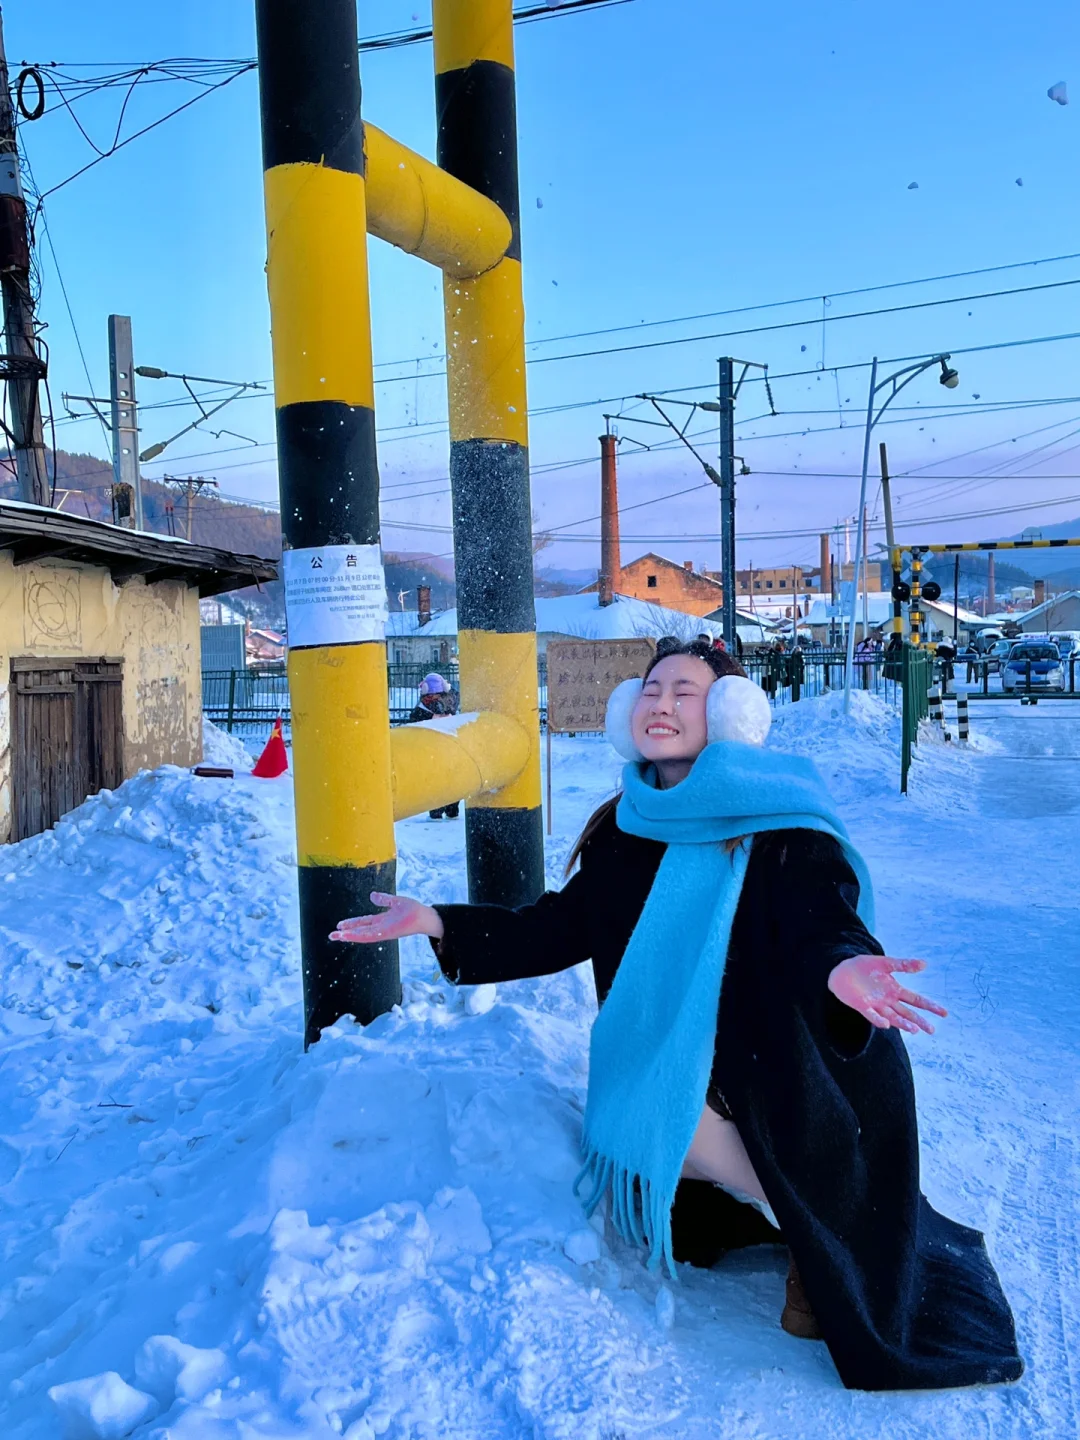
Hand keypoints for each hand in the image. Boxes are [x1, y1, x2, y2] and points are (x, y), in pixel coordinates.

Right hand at [330, 892, 444, 943]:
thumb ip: (384, 899)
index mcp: (381, 921)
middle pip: (359, 931)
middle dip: (345, 933)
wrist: (424, 916)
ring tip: (336, 936)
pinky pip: (370, 935)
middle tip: (331, 936)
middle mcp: (380, 928)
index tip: (339, 925)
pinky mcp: (386, 933)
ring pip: (362, 935)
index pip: (363, 922)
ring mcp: (383, 932)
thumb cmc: (414, 910)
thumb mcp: (396, 901)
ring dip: (349, 936)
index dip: (351, 924)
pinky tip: (349, 936)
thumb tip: (371, 895)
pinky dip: (359, 936)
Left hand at [827, 955, 946, 1034]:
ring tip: (915, 1030)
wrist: (841, 969)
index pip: (916, 1000)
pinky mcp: (861, 1006)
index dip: (930, 1006)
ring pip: (892, 1017)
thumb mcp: (886, 963)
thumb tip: (925, 964)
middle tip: (932, 1030)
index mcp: (895, 990)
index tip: (945, 1013)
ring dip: (903, 1023)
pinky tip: (886, 1025)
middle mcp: (888, 1000)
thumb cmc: (865, 966)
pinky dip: (878, 1020)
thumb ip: (904, 964)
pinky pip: (871, 1015)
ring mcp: (875, 1004)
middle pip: (907, 1013)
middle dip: (919, 1021)